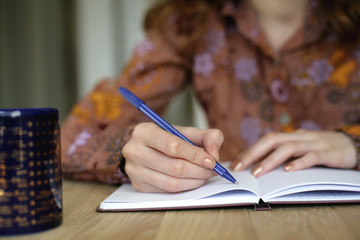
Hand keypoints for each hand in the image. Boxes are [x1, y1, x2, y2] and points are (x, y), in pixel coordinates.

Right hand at [122, 122, 223, 192]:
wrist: (143, 149)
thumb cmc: (166, 139)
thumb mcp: (185, 132)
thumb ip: (206, 137)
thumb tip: (214, 155)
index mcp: (144, 131)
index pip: (173, 146)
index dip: (196, 155)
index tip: (212, 160)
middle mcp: (134, 151)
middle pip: (174, 167)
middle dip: (199, 170)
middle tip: (212, 170)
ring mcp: (134, 170)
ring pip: (172, 182)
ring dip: (195, 181)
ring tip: (205, 175)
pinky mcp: (139, 185)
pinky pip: (167, 191)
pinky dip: (185, 187)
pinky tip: (193, 180)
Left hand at [230, 129, 357, 176]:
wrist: (351, 145)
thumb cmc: (321, 150)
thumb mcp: (301, 150)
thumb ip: (284, 155)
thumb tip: (258, 166)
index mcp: (291, 137)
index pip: (266, 140)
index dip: (250, 150)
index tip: (235, 163)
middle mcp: (300, 137)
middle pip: (272, 140)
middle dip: (253, 153)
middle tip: (239, 167)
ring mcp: (314, 143)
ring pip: (289, 148)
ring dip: (270, 160)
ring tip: (257, 172)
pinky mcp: (329, 153)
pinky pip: (312, 156)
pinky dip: (299, 162)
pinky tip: (288, 170)